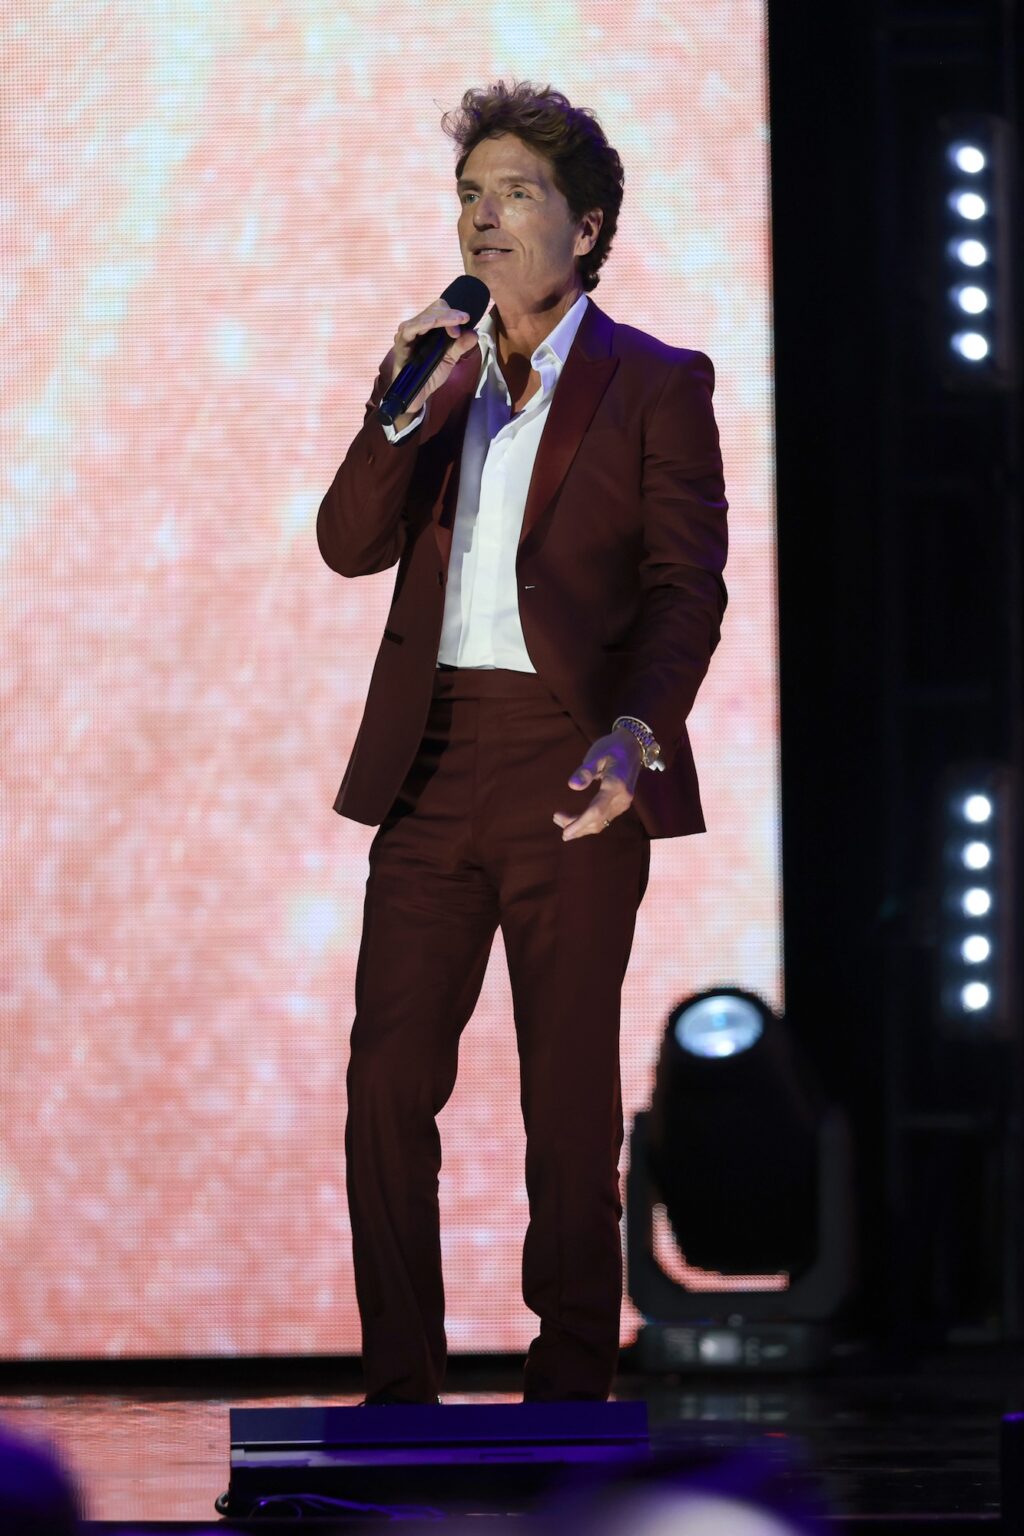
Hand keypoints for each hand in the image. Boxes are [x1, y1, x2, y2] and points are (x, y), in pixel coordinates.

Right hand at [384, 299, 479, 426]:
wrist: (417, 395)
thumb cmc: (430, 374)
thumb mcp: (449, 360)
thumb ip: (460, 346)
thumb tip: (474, 333)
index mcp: (430, 327)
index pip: (442, 310)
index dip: (454, 313)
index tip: (466, 320)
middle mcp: (418, 326)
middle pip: (434, 309)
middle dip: (450, 314)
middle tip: (463, 321)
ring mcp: (408, 333)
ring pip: (424, 317)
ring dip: (440, 317)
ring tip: (454, 321)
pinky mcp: (401, 343)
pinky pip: (409, 329)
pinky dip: (421, 325)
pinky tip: (431, 323)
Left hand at [553, 728, 641, 840]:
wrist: (632, 747)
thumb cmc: (611, 748)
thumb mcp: (596, 754)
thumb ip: (585, 771)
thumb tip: (572, 785)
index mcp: (615, 785)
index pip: (596, 810)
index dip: (580, 823)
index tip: (565, 833)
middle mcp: (622, 798)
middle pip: (597, 820)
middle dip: (576, 826)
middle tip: (555, 818)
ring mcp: (623, 803)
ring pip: (601, 823)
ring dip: (581, 827)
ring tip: (560, 820)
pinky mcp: (621, 805)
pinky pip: (604, 819)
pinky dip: (588, 823)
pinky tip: (575, 821)